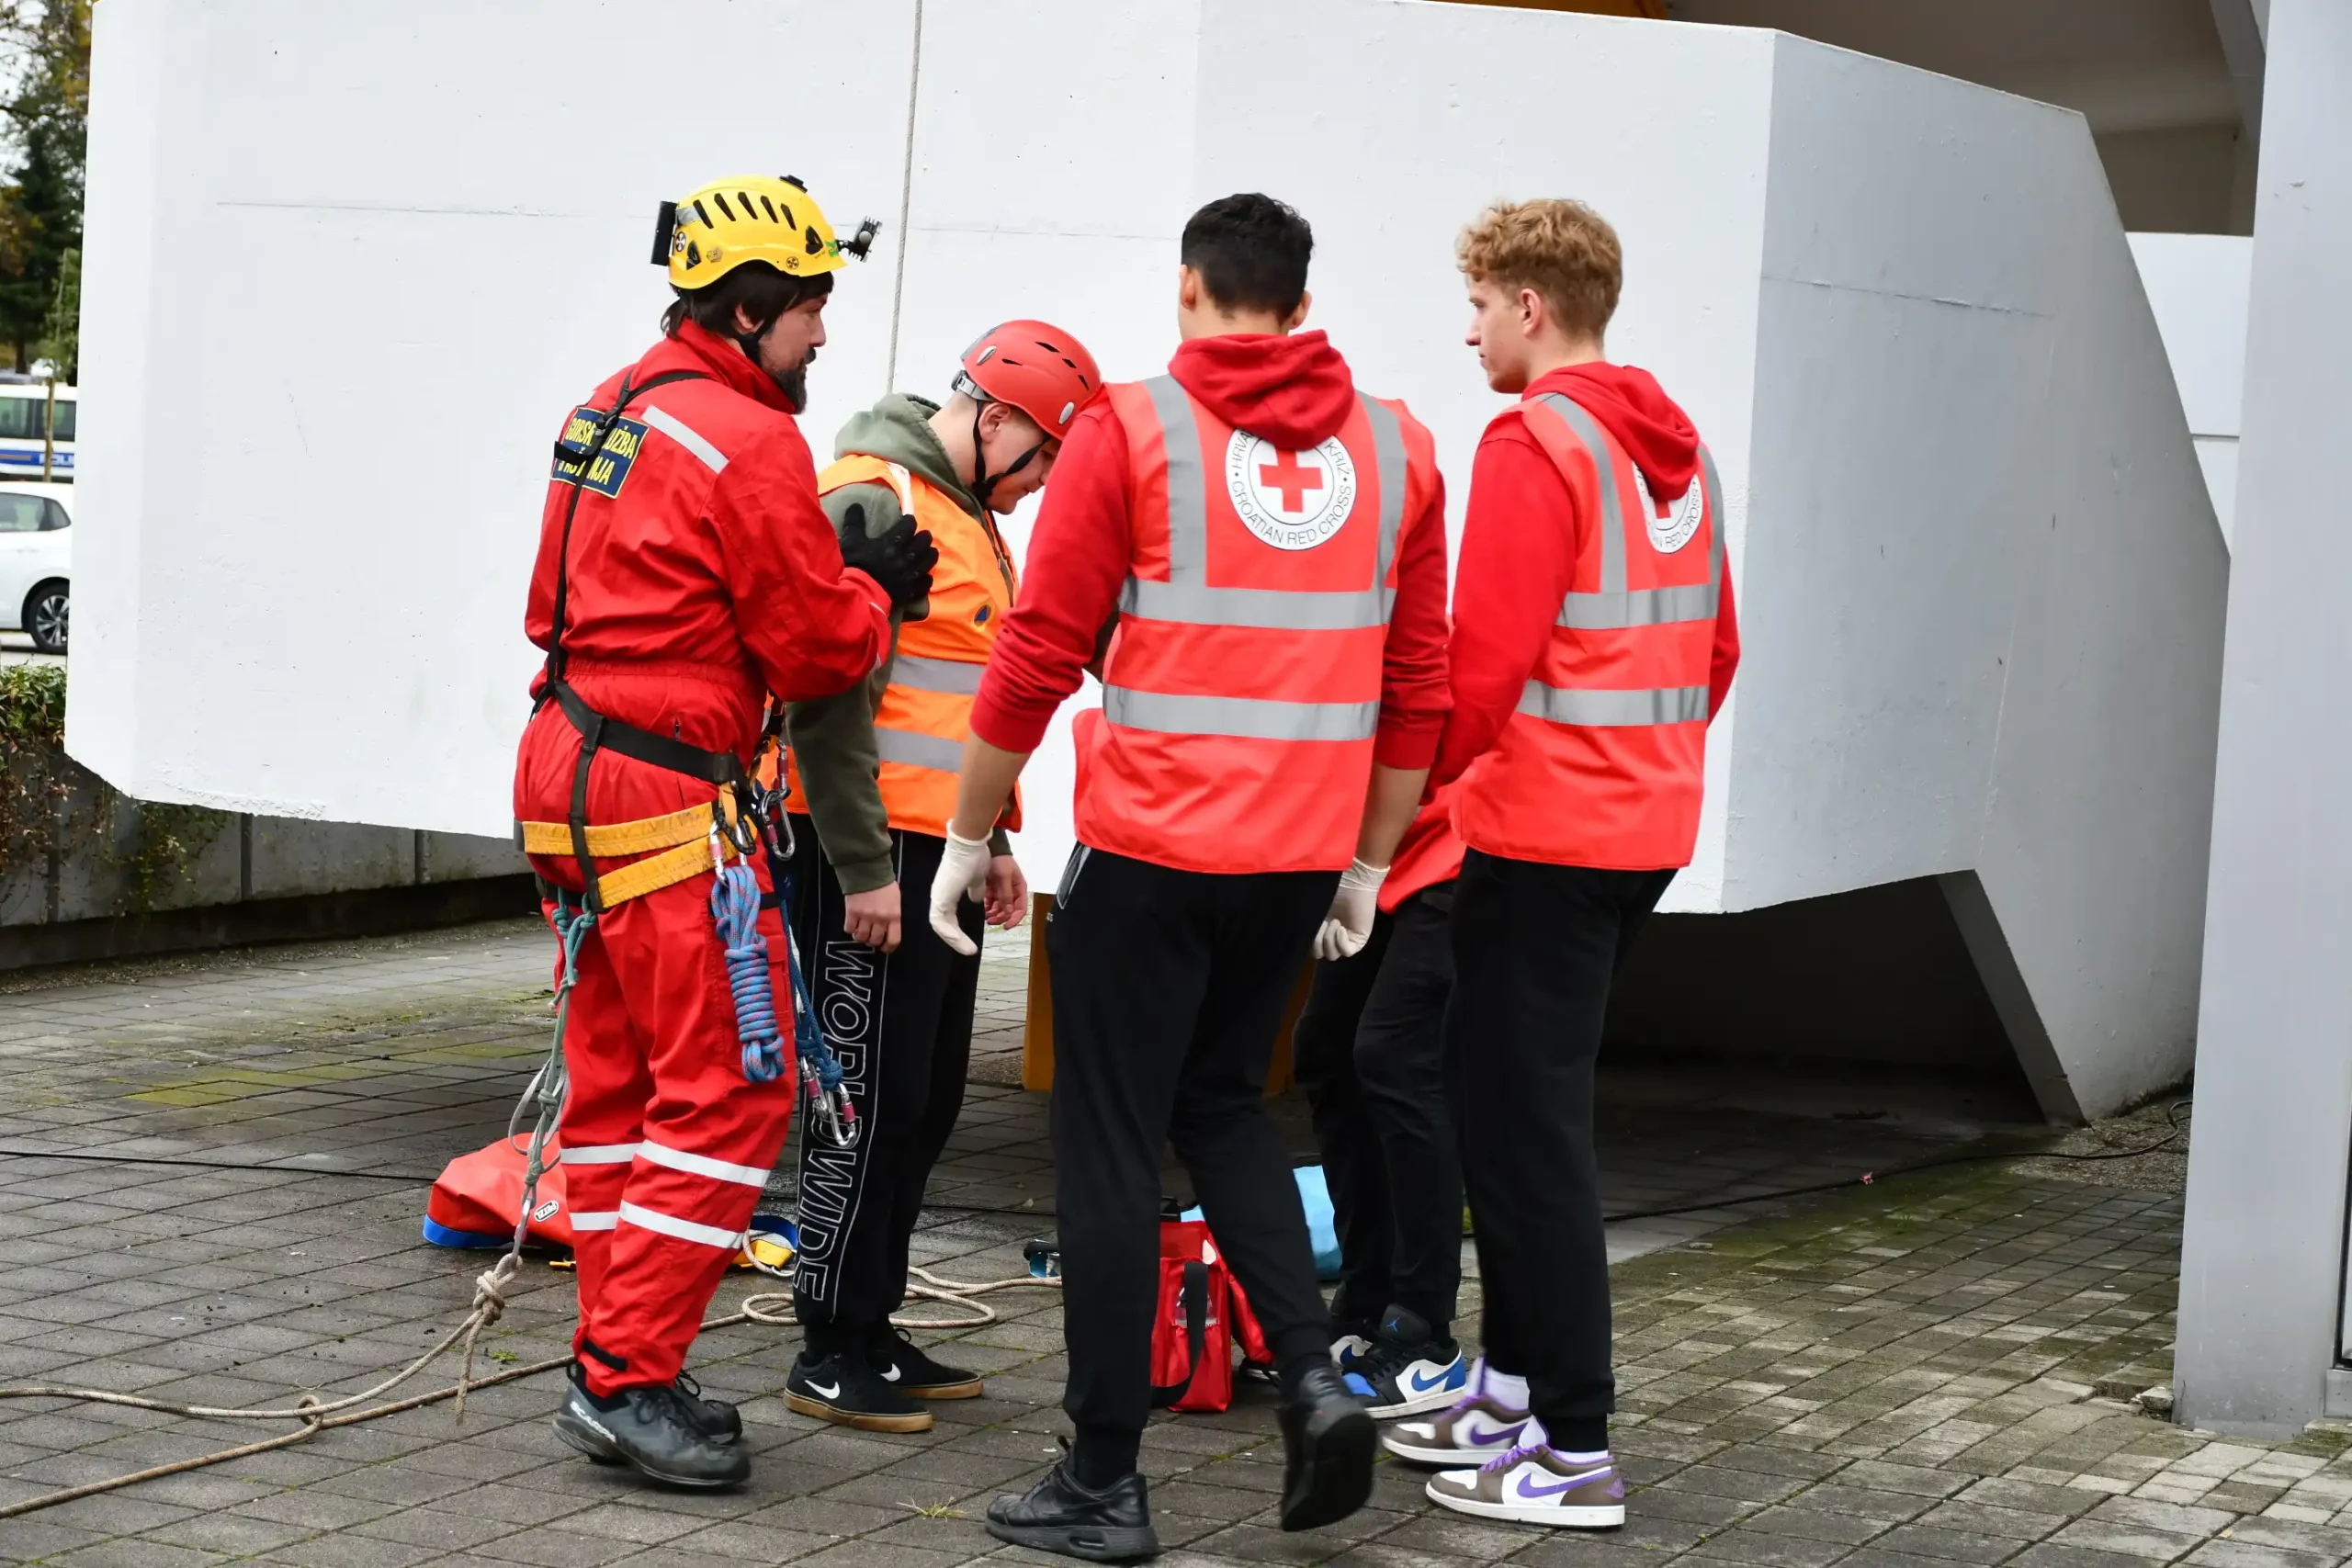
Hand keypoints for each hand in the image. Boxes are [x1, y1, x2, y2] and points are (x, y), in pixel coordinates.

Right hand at [837, 503, 938, 615]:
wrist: (856, 594)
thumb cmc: (854, 566)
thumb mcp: (851, 541)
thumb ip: (854, 522)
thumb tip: (855, 505)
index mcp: (892, 542)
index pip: (909, 525)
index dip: (909, 522)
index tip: (906, 522)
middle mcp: (905, 557)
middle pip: (924, 541)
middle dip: (923, 536)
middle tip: (920, 536)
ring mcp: (910, 575)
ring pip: (929, 560)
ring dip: (929, 554)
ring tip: (926, 552)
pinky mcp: (910, 591)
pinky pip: (926, 582)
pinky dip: (926, 578)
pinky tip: (923, 575)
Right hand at [841, 882, 900, 952]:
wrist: (868, 870)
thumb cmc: (884, 884)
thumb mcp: (895, 900)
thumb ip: (893, 915)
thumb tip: (889, 930)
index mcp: (894, 915)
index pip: (893, 940)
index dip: (888, 947)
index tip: (884, 948)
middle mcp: (880, 919)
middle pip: (874, 940)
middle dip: (872, 942)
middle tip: (871, 938)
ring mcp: (865, 916)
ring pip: (861, 937)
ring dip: (860, 937)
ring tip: (861, 931)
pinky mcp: (851, 912)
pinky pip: (849, 929)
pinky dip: (850, 929)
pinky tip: (852, 924)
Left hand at [927, 828, 992, 955]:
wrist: (970, 844)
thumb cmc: (975, 857)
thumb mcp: (978, 879)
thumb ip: (976, 891)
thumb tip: (978, 900)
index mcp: (947, 893)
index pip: (947, 918)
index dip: (956, 931)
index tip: (967, 942)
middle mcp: (940, 896)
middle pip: (943, 926)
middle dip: (955, 940)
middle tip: (969, 950)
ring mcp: (939, 897)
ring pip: (941, 927)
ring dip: (954, 941)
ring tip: (968, 950)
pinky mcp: (941, 899)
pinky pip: (942, 923)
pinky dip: (951, 935)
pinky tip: (961, 943)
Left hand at [984, 855, 1028, 929]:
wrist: (989, 849)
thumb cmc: (1000, 860)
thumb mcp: (1004, 877)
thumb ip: (1006, 894)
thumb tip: (1008, 911)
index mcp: (1019, 889)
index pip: (1021, 909)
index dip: (1014, 919)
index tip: (1006, 926)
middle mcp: (1012, 892)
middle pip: (1009, 911)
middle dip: (1001, 918)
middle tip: (991, 921)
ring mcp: (1002, 891)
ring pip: (1000, 909)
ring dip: (994, 914)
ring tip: (986, 916)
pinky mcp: (993, 890)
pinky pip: (991, 903)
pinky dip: (988, 908)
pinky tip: (984, 909)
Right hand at [1312, 858, 1387, 960]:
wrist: (1353, 880)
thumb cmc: (1331, 887)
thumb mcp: (1312, 906)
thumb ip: (1304, 922)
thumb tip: (1296, 937)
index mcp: (1319, 928)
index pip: (1310, 946)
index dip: (1307, 940)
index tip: (1310, 925)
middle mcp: (1331, 935)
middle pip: (1318, 953)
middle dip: (1317, 940)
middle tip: (1323, 922)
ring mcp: (1345, 938)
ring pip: (1332, 955)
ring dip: (1329, 939)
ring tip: (1335, 921)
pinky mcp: (1358, 939)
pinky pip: (1347, 952)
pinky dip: (1341, 942)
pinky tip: (1341, 927)